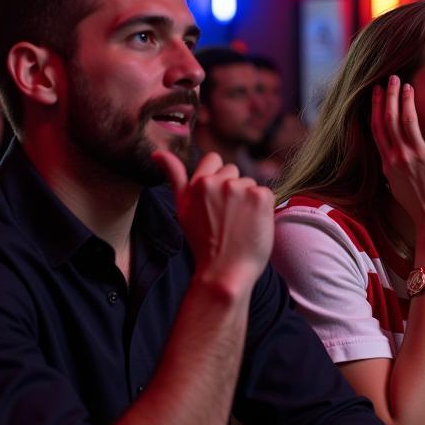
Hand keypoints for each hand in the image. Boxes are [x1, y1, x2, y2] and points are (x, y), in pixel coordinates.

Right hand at [154, 149, 274, 292]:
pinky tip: (252, 224)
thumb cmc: (203, 243)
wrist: (224, 272)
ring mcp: (241, 188)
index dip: (217, 179)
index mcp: (199, 183)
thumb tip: (158, 152)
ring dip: (247, 199)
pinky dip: (263, 208)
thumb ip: (174, 177)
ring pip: (250, 183)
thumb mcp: (182, 209)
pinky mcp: (261, 197)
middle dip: (232, 189)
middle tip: (226, 217)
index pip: (214, 160)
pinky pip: (266, 193)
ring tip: (238, 224)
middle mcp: (219, 182)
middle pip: (234, 171)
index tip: (216, 200)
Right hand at [371, 76, 424, 234]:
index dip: (376, 106)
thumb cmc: (417, 205)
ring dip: (406, 100)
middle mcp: (401, 156)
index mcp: (389, 162)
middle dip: (389, 95)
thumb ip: (391, 166)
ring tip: (408, 85)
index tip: (377, 90)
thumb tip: (387, 153)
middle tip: (391, 78)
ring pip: (408, 121)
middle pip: (390, 118)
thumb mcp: (396, 184)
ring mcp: (419, 156)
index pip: (378, 127)